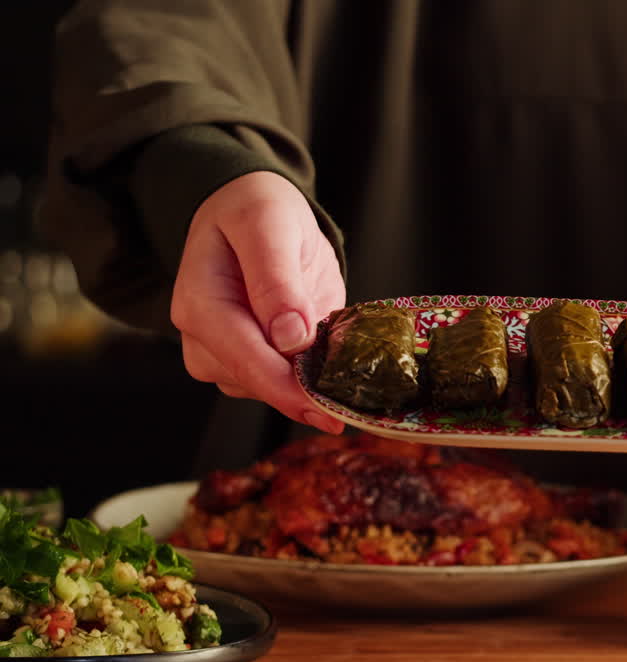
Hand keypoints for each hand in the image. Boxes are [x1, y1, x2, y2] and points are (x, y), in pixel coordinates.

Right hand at [171, 171, 346, 433]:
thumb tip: (290, 338)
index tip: (326, 411)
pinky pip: (283, 381)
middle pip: (257, 382)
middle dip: (303, 393)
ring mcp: (226, 353)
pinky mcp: (254, 358)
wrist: (250, 210)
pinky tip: (331, 362)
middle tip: (351, 401)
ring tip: (341, 361)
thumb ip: (276, 279)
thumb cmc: (252, 209)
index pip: (243, 359)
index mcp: (200, 304)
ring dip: (309, 384)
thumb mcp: (267, 225)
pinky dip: (311, 376)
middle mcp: (204, 338)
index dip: (286, 389)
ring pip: (271, 389)